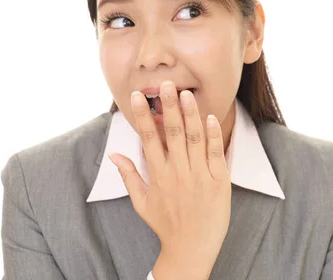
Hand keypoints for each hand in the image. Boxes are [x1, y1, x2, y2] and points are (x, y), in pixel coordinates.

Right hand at [109, 80, 231, 277]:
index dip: (143, 115)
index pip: (147, 138)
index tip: (138, 96)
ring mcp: (199, 176)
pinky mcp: (219, 181)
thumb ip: (128, 176)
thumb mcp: (141, 202)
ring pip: (194, 139)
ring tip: (186, 93)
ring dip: (190, 114)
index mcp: (158, 174)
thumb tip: (113, 154)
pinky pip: (215, 153)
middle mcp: (177, 172)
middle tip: (165, 84)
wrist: (192, 249)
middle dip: (168, 106)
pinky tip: (210, 118)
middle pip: (172, 133)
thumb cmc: (166, 225)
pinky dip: (213, 135)